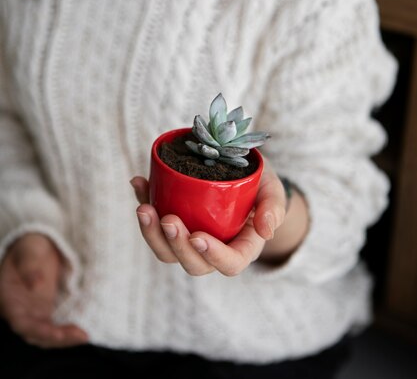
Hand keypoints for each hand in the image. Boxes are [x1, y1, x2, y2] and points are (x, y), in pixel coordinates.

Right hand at [0, 233, 88, 347]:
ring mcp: (34, 312)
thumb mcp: (29, 248)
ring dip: (64, 339)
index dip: (38, 331)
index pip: (21, 323)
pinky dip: (67, 331)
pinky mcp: (46, 310)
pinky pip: (56, 326)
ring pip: (46, 334)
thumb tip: (35, 284)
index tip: (57, 333)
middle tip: (80, 335)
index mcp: (9, 298)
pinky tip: (81, 331)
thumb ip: (29, 265)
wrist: (39, 243)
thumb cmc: (30, 244)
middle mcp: (20, 310)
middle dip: (57, 339)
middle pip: (35, 334)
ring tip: (84, 336)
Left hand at [131, 161, 286, 276]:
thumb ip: (274, 208)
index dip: (212, 256)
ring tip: (144, 207)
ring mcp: (190, 238)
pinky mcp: (174, 222)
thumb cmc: (262, 187)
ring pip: (167, 251)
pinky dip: (145, 201)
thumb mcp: (273, 191)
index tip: (198, 237)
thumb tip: (266, 230)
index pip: (229, 264)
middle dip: (176, 245)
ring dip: (150, 233)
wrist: (245, 173)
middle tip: (168, 219)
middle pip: (191, 262)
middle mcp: (212, 250)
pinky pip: (155, 222)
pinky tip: (139, 182)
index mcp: (240, 248)